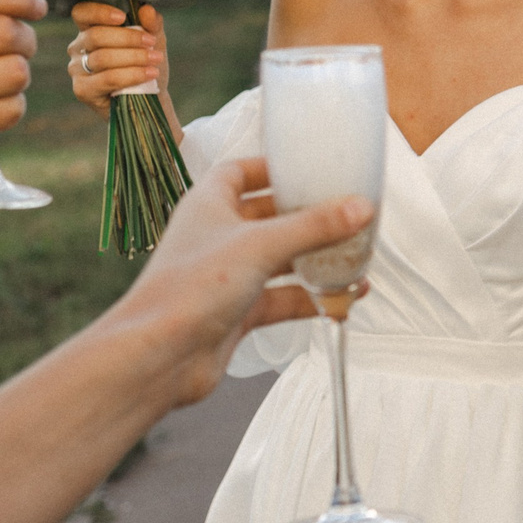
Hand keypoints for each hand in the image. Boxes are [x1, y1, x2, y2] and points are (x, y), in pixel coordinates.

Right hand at [68, 4, 168, 115]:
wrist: (150, 97)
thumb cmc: (146, 64)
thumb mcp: (154, 41)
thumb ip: (151, 24)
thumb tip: (147, 9)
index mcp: (90, 30)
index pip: (82, 13)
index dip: (99, 12)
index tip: (123, 16)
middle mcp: (78, 48)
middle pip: (96, 36)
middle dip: (128, 38)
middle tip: (151, 43)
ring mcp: (77, 70)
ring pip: (103, 58)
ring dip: (134, 57)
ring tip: (155, 59)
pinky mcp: (82, 90)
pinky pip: (107, 79)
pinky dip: (131, 75)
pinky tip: (149, 74)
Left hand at [92, 157, 369, 410]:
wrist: (161, 356)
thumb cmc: (191, 288)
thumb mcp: (261, 245)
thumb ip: (314, 226)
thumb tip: (361, 208)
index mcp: (209, 205)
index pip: (239, 172)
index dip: (271, 167)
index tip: (308, 167)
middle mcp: (217, 237)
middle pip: (268, 216)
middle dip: (306, 216)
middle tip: (345, 212)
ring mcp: (228, 276)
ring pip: (280, 260)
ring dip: (315, 259)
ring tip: (356, 256)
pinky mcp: (238, 312)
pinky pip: (283, 298)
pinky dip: (312, 298)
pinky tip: (344, 299)